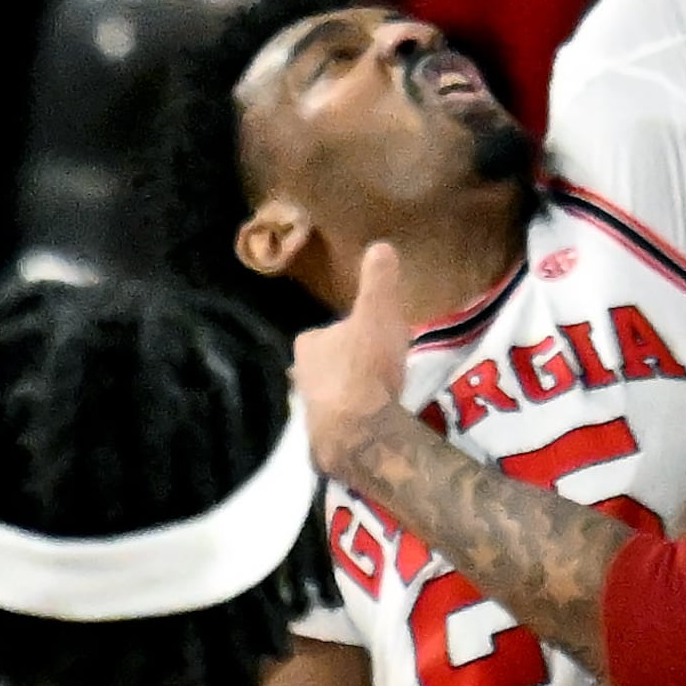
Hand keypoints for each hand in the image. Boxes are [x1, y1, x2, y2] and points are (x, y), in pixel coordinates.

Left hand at [294, 240, 418, 476]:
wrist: (359, 431)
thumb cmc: (365, 366)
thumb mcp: (378, 312)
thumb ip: (379, 280)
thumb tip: (380, 246)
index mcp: (309, 344)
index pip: (327, 331)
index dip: (351, 331)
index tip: (375, 335)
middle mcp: (300, 377)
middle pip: (329, 363)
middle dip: (351, 363)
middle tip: (382, 363)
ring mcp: (310, 410)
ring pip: (335, 393)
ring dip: (355, 392)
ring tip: (384, 392)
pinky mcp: (324, 438)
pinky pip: (343, 420)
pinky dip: (358, 417)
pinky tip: (378, 419)